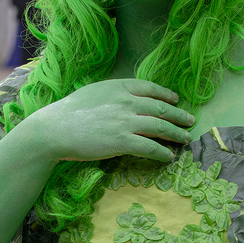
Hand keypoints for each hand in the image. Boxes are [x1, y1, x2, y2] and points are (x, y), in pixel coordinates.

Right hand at [29, 79, 195, 164]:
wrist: (53, 129)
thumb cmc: (67, 112)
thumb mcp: (92, 92)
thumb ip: (112, 94)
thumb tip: (125, 101)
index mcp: (118, 86)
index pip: (150, 88)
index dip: (166, 95)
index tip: (176, 100)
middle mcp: (126, 101)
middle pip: (161, 108)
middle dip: (179, 115)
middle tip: (190, 121)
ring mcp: (126, 121)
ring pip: (160, 127)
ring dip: (176, 134)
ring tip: (185, 139)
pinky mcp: (123, 142)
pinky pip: (150, 147)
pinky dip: (162, 152)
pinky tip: (169, 156)